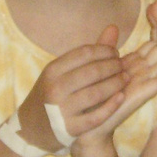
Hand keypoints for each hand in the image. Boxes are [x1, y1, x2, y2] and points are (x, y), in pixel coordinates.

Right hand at [15, 34, 128, 152]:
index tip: (115, 53)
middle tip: (124, 66)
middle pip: (93, 72)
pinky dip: (112, 105)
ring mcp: (62, 110)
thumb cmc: (49, 95)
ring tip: (126, 78)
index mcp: (52, 70)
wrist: (30, 128)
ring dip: (116, 83)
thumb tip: (114, 27)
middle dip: (113, 66)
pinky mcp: (70, 129)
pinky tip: (121, 97)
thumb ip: (87, 54)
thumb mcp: (59, 73)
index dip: (105, 51)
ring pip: (97, 93)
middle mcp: (55, 88)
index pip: (84, 53)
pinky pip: (97, 116)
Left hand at [84, 3, 156, 142]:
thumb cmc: (91, 98)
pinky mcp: (146, 94)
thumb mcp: (99, 65)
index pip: (154, 39)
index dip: (156, 23)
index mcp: (136, 65)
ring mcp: (147, 82)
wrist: (86, 124)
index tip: (153, 6)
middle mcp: (145, 72)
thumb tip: (112, 25)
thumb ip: (107, 47)